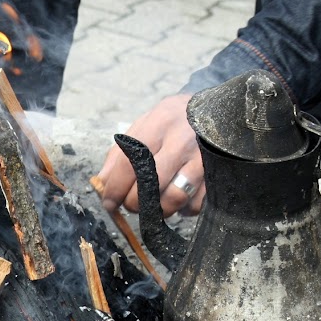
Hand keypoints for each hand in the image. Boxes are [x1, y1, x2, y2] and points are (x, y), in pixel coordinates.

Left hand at [96, 94, 205, 217]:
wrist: (217, 111)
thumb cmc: (172, 123)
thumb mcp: (144, 126)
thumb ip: (120, 153)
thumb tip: (102, 184)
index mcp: (158, 126)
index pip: (128, 165)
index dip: (115, 189)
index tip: (109, 203)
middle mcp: (181, 141)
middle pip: (150, 186)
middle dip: (135, 203)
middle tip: (132, 204)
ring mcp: (202, 158)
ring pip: (174, 198)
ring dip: (159, 210)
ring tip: (154, 204)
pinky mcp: (218, 174)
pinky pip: (195, 205)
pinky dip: (183, 210)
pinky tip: (179, 200)